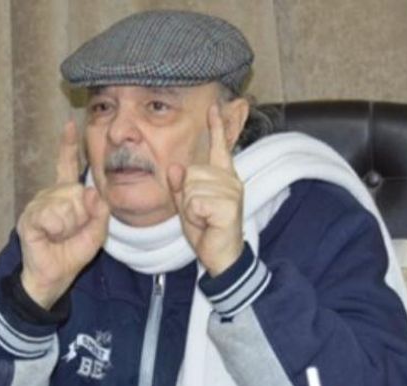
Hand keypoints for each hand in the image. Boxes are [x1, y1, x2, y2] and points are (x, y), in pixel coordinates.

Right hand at [17, 121, 109, 308]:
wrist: (53, 277)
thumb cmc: (72, 253)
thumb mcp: (96, 233)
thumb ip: (99, 213)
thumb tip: (91, 192)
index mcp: (65, 195)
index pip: (67, 165)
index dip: (67, 145)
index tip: (70, 124)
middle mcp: (49, 195)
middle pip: (75, 189)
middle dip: (82, 214)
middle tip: (72, 231)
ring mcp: (37, 205)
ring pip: (66, 202)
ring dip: (71, 224)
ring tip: (61, 235)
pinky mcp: (29, 218)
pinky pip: (52, 214)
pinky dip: (58, 228)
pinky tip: (51, 235)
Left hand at [167, 106, 243, 276]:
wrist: (220, 256)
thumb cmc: (207, 229)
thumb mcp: (187, 206)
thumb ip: (180, 186)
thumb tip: (175, 168)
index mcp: (222, 177)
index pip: (219, 147)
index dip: (216, 127)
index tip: (214, 107)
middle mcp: (230, 180)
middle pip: (191, 172)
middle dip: (186, 195)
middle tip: (199, 213)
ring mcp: (231, 192)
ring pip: (191, 188)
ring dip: (191, 208)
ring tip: (204, 219)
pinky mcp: (229, 206)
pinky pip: (195, 202)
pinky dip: (195, 216)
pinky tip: (207, 223)